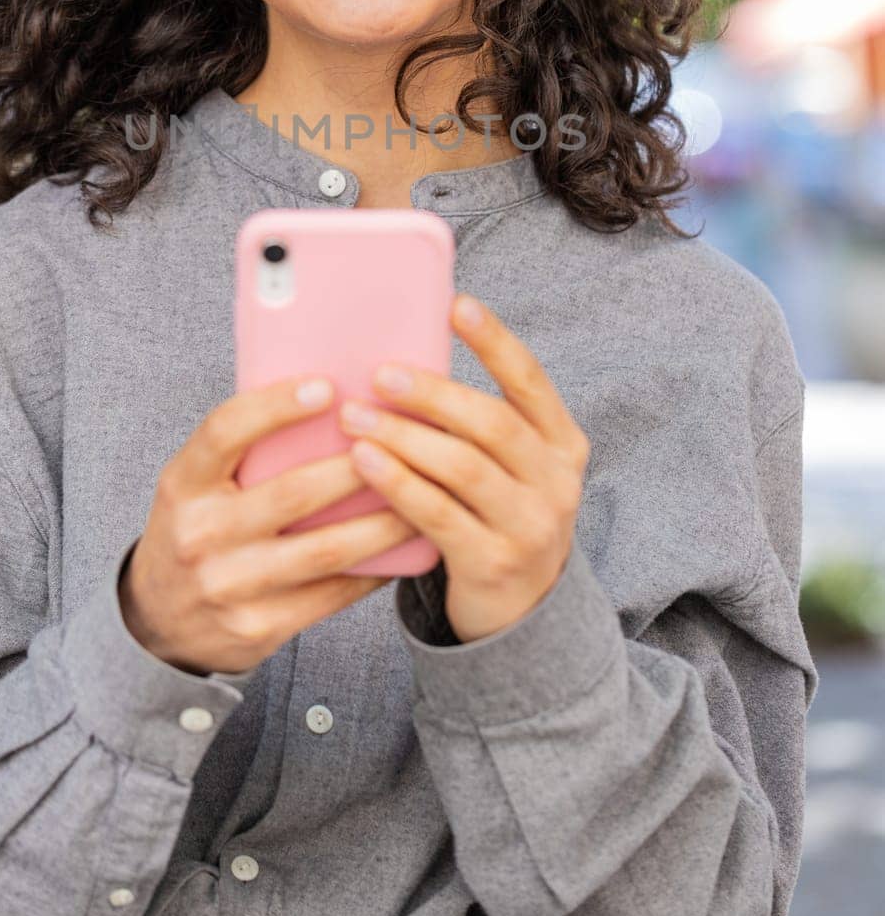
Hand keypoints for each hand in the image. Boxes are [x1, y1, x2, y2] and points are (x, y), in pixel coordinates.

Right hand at [119, 375, 416, 674]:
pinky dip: (373, 570)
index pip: (225, 431)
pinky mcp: (257, 628)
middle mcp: (200, 534)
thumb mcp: (196, 483)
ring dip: (383, 523)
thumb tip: (329, 396)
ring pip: (325, 549)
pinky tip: (403, 549)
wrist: (159, 622)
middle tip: (406, 440)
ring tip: (424, 495)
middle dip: (359, 466)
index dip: (276, 405)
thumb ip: (243, 449)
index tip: (328, 386)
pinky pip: (330, 595)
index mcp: (182, 483)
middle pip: (294, 492)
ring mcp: (228, 586)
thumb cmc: (197, 528)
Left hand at [338, 293, 590, 644]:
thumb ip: (474, 421)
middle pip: (492, 423)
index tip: (455, 303)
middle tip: (380, 373)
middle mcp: (557, 481)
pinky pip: (438, 514)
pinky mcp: (494, 563)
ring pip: (462, 467)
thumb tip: (401, 356)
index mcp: (562, 442)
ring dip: (403, 436)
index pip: (530, 380)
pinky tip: (363, 461)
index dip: (494, 340)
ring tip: (354, 416)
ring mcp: (531, 526)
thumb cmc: (494, 512)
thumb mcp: (507, 465)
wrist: (521, 611)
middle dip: (432, 393)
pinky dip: (398, 482)